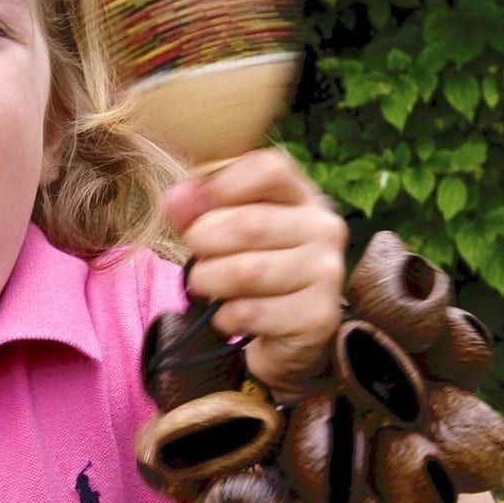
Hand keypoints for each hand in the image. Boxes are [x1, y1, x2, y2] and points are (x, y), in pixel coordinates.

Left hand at [161, 148, 347, 401]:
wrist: (280, 333)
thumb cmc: (246, 268)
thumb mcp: (219, 231)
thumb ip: (195, 210)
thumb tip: (176, 199)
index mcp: (300, 195)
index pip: (267, 169)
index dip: (220, 188)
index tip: (196, 211)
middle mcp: (323, 227)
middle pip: (248, 224)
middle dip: (203, 244)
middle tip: (197, 259)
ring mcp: (327, 272)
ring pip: (246, 272)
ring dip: (210, 282)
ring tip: (209, 287)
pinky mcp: (319, 316)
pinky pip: (250, 312)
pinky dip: (225, 317)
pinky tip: (232, 316)